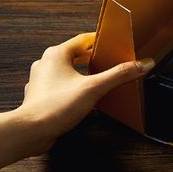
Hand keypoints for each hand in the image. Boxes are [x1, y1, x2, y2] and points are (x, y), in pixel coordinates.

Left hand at [17, 32, 153, 154]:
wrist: (29, 132)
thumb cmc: (54, 108)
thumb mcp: (94, 88)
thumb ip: (119, 75)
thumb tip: (143, 64)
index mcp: (57, 54)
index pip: (83, 39)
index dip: (100, 40)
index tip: (113, 41)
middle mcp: (46, 63)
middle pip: (75, 54)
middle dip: (93, 57)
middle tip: (110, 59)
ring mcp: (42, 80)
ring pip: (67, 70)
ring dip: (82, 72)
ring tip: (98, 77)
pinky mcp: (41, 95)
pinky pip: (61, 85)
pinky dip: (73, 87)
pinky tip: (82, 96)